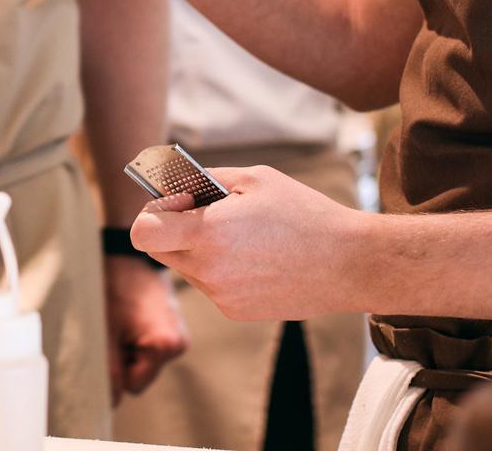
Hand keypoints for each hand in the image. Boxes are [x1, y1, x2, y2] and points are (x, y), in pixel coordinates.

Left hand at [104, 255, 187, 401]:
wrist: (130, 253)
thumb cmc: (115, 287)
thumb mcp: (106, 332)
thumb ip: (108, 371)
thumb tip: (110, 404)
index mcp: (165, 346)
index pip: (134, 386)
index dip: (116, 369)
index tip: (110, 341)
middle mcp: (179, 344)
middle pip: (142, 375)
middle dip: (125, 358)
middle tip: (116, 327)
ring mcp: (180, 336)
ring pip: (146, 362)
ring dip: (130, 348)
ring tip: (124, 319)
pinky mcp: (176, 328)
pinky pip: (152, 348)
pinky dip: (139, 338)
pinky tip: (133, 316)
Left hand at [130, 166, 365, 321]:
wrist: (348, 263)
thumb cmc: (303, 213)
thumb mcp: (254, 179)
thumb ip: (205, 180)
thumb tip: (172, 184)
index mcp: (208, 233)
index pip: (143, 232)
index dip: (154, 213)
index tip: (182, 203)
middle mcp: (208, 270)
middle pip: (162, 250)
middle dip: (175, 229)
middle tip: (208, 212)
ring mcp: (222, 295)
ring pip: (188, 268)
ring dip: (200, 249)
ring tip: (242, 234)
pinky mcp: (236, 311)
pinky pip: (212, 284)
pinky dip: (222, 269)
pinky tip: (256, 256)